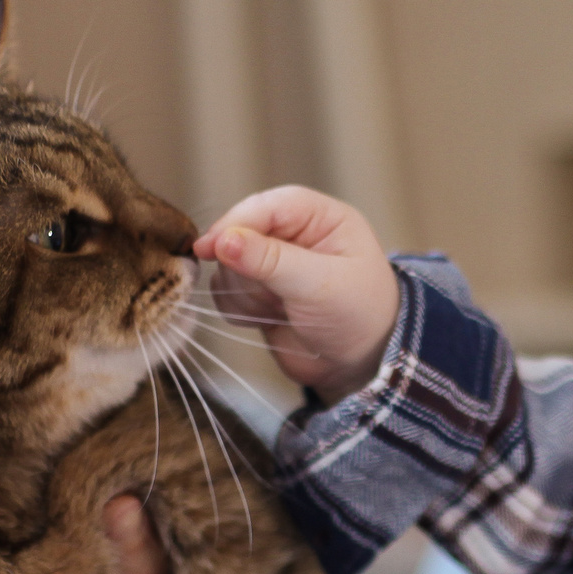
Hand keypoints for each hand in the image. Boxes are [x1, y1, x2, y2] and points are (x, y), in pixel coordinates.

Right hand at [194, 185, 400, 401]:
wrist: (361, 367)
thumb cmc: (359, 317)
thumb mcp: (318, 285)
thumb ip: (270, 260)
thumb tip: (223, 240)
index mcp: (321, 218)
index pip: (269, 205)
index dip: (237, 222)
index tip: (211, 247)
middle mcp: (295, 234)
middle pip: (240, 231)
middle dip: (243, 265)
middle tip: (264, 294)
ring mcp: (274, 264)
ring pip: (229, 263)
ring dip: (244, 291)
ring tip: (277, 309)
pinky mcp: (260, 292)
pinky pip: (226, 290)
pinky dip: (238, 307)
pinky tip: (266, 318)